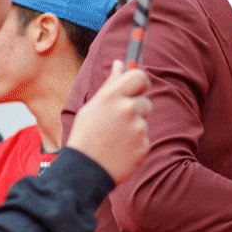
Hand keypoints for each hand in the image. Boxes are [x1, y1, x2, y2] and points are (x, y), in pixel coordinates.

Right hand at [67, 61, 150, 182]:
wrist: (86, 168)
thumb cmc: (87, 134)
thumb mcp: (93, 106)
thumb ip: (111, 84)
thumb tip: (120, 63)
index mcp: (112, 96)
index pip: (140, 77)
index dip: (141, 82)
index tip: (139, 88)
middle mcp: (128, 109)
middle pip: (146, 102)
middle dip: (137, 109)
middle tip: (120, 121)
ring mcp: (138, 128)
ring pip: (144, 123)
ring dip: (134, 128)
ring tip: (115, 139)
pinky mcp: (145, 146)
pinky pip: (145, 140)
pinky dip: (135, 145)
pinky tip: (120, 150)